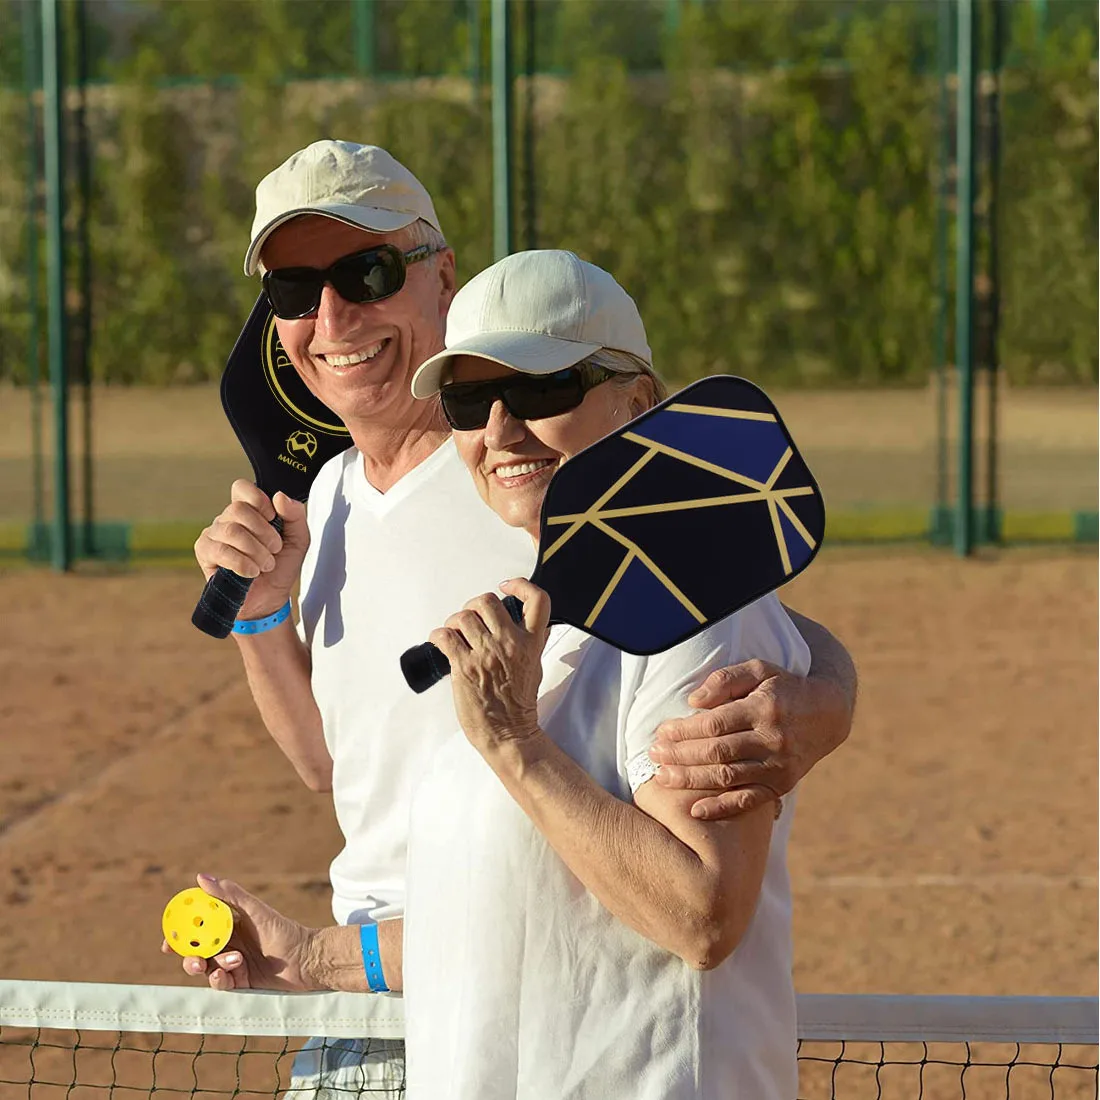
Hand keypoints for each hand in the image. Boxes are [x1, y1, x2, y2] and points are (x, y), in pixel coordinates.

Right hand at [161, 874, 318, 991]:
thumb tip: (201, 878)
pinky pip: (220, 983)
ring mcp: (232, 964)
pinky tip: (226, 974)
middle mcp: (228, 944)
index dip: (181, 935)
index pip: (199, 929)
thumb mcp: (256, 910)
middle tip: (193, 959)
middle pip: (198, 952)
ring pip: (207, 968)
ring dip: (211, 967)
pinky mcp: (239, 982)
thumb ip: (229, 895)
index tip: (169, 939)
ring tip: (231, 961)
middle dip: (190, 957)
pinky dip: (219, 979)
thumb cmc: (284, 931)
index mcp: (229, 925)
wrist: (305, 959)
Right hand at [194, 481, 308, 619]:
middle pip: (237, 509)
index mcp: (248, 510)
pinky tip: (252, 572)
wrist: (270, 599)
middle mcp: (227, 518)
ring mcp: (213, 534)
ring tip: (266, 565)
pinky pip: (220, 550)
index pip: (241, 487)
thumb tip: (278, 496)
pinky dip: (242, 563)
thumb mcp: (298, 539)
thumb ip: (295, 515)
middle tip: (275, 549)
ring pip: (231, 530)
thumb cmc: (281, 567)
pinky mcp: (204, 552)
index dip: (258, 499)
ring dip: (255, 550)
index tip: (273, 518)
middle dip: (263, 532)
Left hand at [429, 579, 550, 751]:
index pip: (537, 601)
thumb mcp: (535, 666)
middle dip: (473, 606)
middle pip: (487, 601)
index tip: (507, 586)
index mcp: (531, 642)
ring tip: (454, 635)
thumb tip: (530, 625)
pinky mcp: (464, 666)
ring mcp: (486, 654)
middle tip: (469, 619)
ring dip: (453, 623)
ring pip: (463, 616)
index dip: (521, 585)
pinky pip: (444, 636)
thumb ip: (532, 642)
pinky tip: (441, 643)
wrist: (509, 733)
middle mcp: (509, 644)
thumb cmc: (519, 704)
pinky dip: (438, 635)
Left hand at [648, 660, 852, 819]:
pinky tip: (695, 811)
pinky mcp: (782, 786)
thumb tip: (693, 701)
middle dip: (681, 755)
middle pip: (717, 752)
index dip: (684, 730)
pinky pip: (749, 802)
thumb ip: (725, 679)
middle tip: (653, 755)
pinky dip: (721, 808)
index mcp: (764, 709)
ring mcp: (778, 767)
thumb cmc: (784, 687)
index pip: (715, 723)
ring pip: (728, 778)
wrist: (828, 714)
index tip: (661, 732)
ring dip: (691, 780)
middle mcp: (773, 741)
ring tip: (662, 777)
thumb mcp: (759, 670)